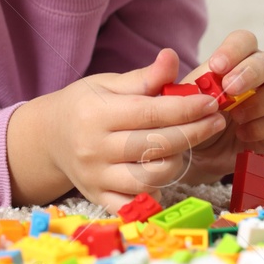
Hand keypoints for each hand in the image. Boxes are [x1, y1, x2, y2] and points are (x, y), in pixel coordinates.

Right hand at [6, 48, 228, 210]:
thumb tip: (172, 57)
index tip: (210, 103)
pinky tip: (164, 174)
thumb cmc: (84, 105)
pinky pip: (135, 206)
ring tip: (184, 145)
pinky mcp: (98, 198)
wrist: (49, 137)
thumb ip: (143, 77)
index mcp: (95, 114)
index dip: (185, 109)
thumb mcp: (107, 84)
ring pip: (150, 179)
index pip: (150, 113)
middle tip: (214, 121)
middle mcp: (93, 148)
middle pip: (155, 146)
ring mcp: (95, 178)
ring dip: (176, 162)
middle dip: (192, 133)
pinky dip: (154, 194)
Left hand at [181, 29, 263, 182]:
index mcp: (235, 61)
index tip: (216, 67)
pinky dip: (262, 127)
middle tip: (229, 90)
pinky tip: (242, 134)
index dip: (234, 50)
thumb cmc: (188, 118)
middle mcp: (260, 75)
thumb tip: (167, 55)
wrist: (196, 154)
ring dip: (263, 100)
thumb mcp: (173, 100)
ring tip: (237, 116)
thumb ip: (167, 79)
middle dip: (250, 73)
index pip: (245, 40)